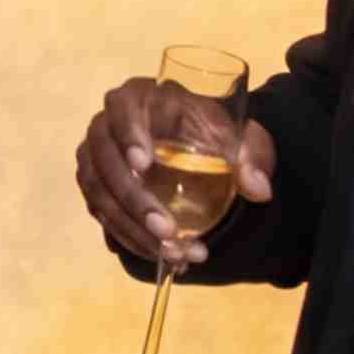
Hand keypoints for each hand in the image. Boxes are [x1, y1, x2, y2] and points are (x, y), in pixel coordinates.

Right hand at [74, 75, 272, 273]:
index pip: (122, 108)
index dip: (127, 134)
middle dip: (133, 199)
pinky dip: (129, 237)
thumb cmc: (210, 131)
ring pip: (98, 192)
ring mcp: (96, 157)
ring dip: (131, 226)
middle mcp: (106, 124)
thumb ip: (252, 155)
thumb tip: (257, 189)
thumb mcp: (240, 136)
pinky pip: (101, 212)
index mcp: (140, 98)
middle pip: (104, 159)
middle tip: (167, 230)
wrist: (196, 143)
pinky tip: (161, 255)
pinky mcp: (97, 186)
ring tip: (171, 252)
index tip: (143, 164)